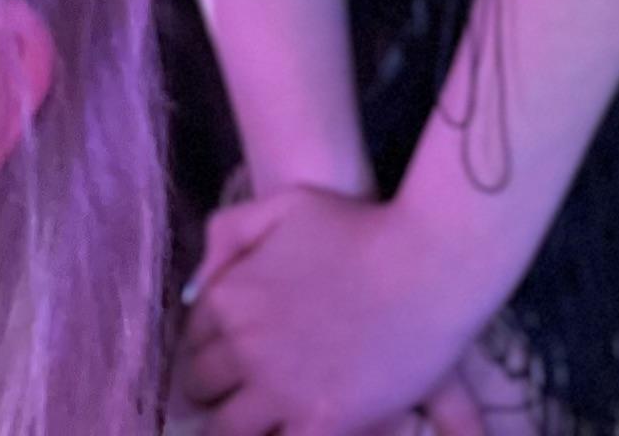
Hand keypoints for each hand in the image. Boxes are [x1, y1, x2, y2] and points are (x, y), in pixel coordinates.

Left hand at [176, 184, 495, 435]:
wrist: (427, 263)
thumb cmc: (360, 226)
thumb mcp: (285, 204)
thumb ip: (230, 233)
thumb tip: (198, 288)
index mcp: (229, 300)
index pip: (192, 343)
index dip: (209, 352)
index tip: (227, 359)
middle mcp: (243, 348)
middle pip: (201, 390)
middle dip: (215, 393)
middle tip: (241, 394)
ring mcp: (278, 389)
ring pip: (228, 430)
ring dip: (238, 424)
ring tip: (261, 418)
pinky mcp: (318, 421)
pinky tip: (294, 425)